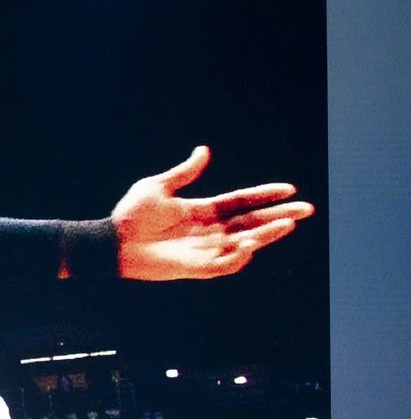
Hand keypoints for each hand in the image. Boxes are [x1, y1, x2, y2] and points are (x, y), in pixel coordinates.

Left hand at [110, 147, 312, 279]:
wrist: (111, 242)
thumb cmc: (130, 215)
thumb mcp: (158, 187)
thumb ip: (184, 172)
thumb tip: (204, 150)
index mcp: (202, 210)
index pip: (242, 202)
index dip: (265, 196)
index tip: (289, 189)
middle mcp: (209, 231)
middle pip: (252, 222)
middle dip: (279, 216)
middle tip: (307, 209)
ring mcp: (204, 250)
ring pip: (245, 242)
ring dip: (267, 234)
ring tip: (287, 224)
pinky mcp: (196, 268)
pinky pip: (225, 264)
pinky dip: (239, 255)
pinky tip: (249, 242)